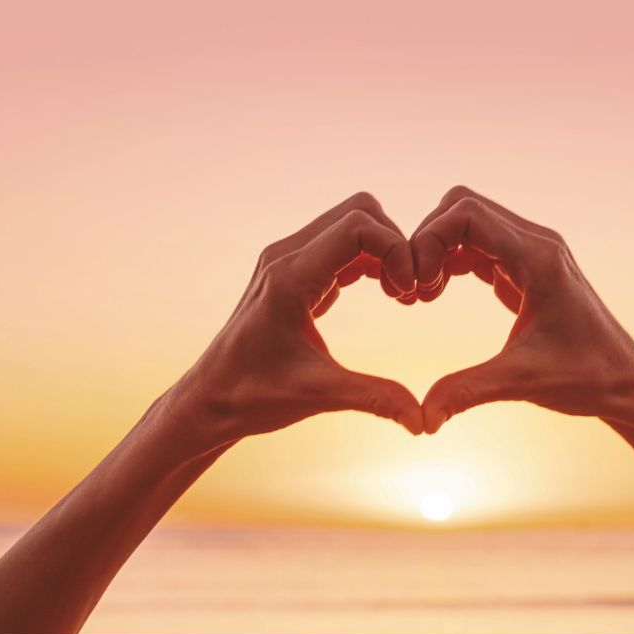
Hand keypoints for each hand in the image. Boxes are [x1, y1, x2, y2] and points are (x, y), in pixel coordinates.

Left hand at [168, 193, 424, 447]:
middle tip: (409, 290)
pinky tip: (385, 295)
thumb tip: (424, 421)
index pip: (358, 226)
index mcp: (290, 278)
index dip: (395, 249)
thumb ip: (375, 399)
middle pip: (359, 211)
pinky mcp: (294, 271)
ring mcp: (288, 259)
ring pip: (352, 222)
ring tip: (400, 294)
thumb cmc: (252, 397)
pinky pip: (342, 244)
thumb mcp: (318, 395)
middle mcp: (286, 256)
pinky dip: (370, 260)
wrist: (209, 399)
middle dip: (395, 243)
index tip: (407, 292)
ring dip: (384, 250)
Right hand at [411, 186, 633, 433]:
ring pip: (468, 222)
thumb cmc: (586, 378)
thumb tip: (422, 420)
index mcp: (538, 258)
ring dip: (437, 249)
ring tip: (422, 294)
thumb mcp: (521, 382)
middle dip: (428, 239)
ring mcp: (532, 253)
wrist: (625, 383)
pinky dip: (451, 261)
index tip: (418, 285)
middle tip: (414, 288)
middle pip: (463, 206)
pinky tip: (436, 294)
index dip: (430, 239)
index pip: (468, 214)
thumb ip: (468, 391)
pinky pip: (478, 245)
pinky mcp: (525, 268)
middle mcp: (536, 244)